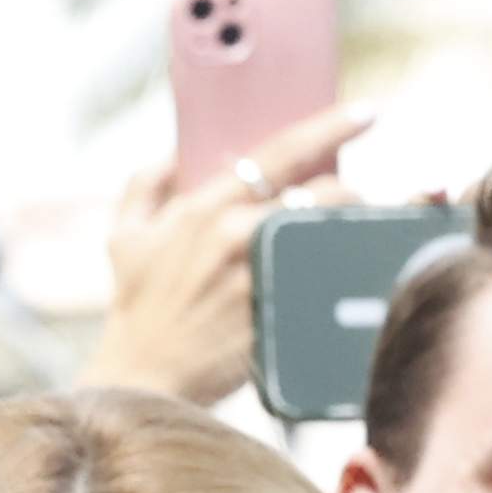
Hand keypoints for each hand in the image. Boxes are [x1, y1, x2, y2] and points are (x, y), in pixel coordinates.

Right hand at [76, 105, 372, 406]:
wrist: (141, 380)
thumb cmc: (134, 308)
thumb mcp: (123, 238)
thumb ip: (144, 186)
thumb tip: (171, 153)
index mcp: (205, 207)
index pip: (282, 152)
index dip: (332, 126)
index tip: (368, 112)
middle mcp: (238, 235)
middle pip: (328, 195)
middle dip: (348, 196)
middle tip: (348, 205)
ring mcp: (264, 277)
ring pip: (338, 236)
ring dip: (352, 233)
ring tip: (349, 241)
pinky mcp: (283, 315)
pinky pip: (334, 281)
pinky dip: (347, 273)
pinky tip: (351, 276)